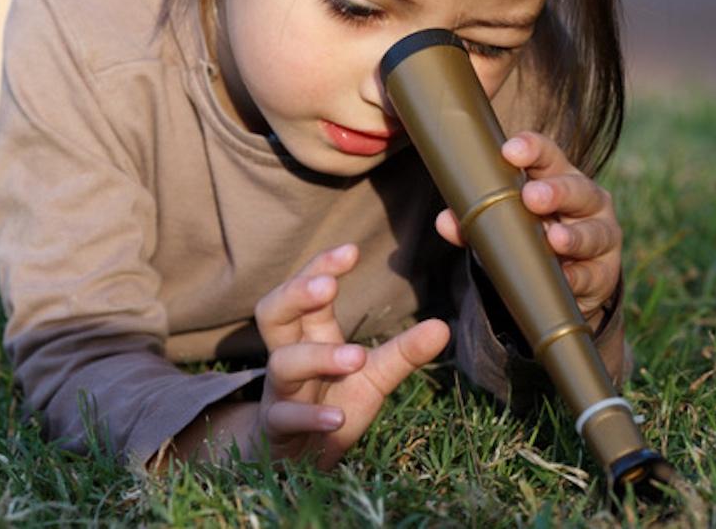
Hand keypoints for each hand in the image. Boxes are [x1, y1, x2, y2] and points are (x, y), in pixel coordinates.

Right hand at [249, 244, 449, 468]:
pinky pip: (284, 418)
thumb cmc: (333, 404)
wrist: (297, 463)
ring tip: (356, 357)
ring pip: (282, 363)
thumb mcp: (373, 377)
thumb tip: (443, 326)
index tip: (352, 251)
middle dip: (295, 294)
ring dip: (318, 358)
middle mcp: (290, 355)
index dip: (321, 267)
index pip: (306, 290)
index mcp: (311, 334)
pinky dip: (309, 417)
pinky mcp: (277, 431)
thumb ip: (404, 352)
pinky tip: (337, 417)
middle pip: (272, 312)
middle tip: (327, 287)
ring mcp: (281, 392)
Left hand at [435, 131, 621, 322]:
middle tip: (532, 197)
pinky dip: (577, 278)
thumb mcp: (504, 223)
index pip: (547, 155)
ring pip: (593, 232)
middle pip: (576, 188)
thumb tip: (445, 221)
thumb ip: (475, 220)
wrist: (564, 279)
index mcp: (557, 177)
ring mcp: (600, 236)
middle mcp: (586, 201)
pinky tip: (565, 279)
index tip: (510, 151)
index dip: (532, 149)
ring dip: (573, 236)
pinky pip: (591, 275)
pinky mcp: (603, 273)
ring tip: (554, 239)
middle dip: (555, 191)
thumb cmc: (532, 234)